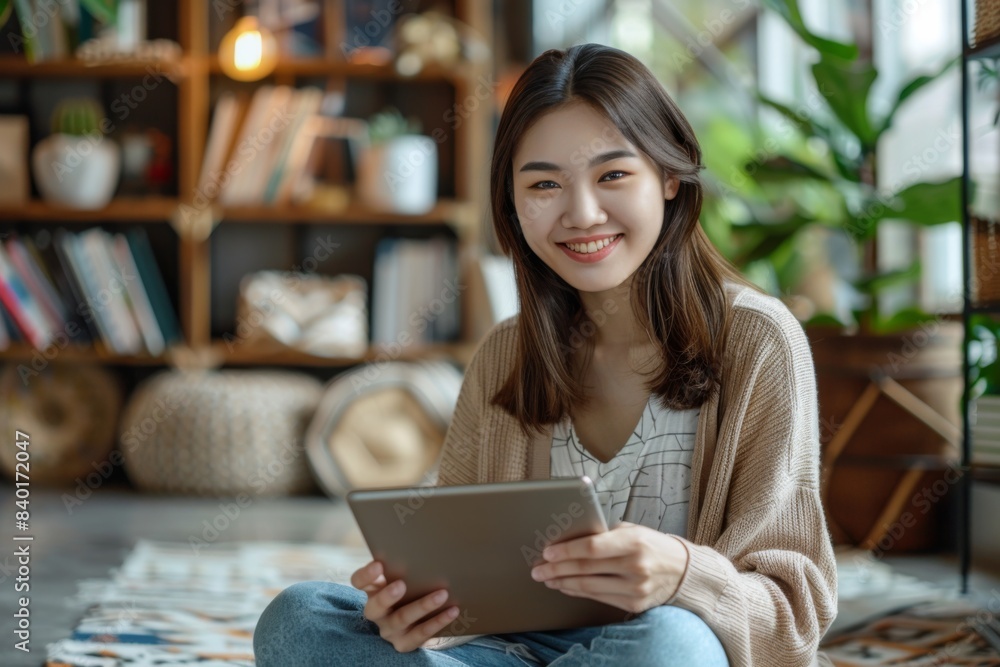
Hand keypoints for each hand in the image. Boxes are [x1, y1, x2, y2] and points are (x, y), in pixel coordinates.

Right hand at [350, 560, 459, 651]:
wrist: (418, 619)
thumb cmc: (411, 588)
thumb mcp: (403, 576)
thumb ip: (405, 565)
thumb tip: (429, 544)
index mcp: (373, 590)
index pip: (359, 582)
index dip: (366, 575)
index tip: (379, 564)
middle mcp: (377, 612)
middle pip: (375, 606)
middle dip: (387, 596)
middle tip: (401, 584)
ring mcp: (389, 629)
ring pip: (402, 619)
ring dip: (422, 606)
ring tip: (442, 594)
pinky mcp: (403, 643)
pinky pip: (420, 635)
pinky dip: (437, 622)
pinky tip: (452, 610)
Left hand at [528, 521, 688, 614]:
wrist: (683, 571)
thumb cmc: (652, 545)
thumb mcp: (632, 530)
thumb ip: (604, 533)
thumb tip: (569, 537)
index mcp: (634, 542)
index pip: (593, 547)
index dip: (567, 551)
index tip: (548, 552)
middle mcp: (635, 566)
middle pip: (586, 568)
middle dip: (556, 569)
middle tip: (537, 568)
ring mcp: (635, 588)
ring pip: (589, 586)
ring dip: (563, 582)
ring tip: (546, 577)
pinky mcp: (633, 604)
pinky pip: (598, 597)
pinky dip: (578, 591)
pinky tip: (565, 586)